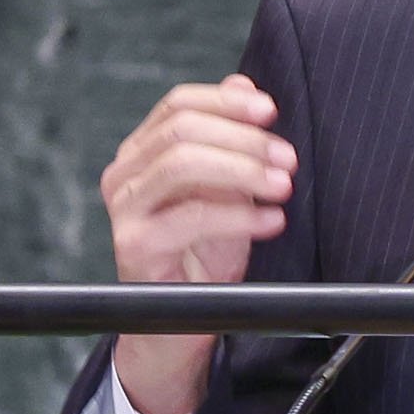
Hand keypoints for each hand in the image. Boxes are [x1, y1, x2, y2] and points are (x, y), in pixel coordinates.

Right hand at [100, 73, 294, 413]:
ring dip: (242, 170)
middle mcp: (125, 175)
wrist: (179, 328)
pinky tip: (271, 220)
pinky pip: (190, 216)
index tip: (271, 110)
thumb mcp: (227, 192)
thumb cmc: (204, 257)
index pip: (178, 104)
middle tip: (288, 159)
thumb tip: (243, 85)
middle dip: (243, 139)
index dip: (226, 101)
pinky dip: (239, 215)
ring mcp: (125, 210)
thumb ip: (232, 141)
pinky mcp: (133, 246)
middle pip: (181, 130)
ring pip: (181, 164)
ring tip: (282, 186)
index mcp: (142, 153)